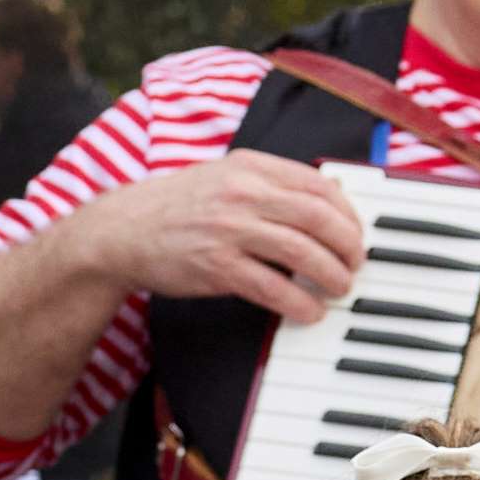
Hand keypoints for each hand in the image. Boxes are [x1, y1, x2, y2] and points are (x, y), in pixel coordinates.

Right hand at [69, 150, 375, 329]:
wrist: (122, 230)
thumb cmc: (178, 206)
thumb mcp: (224, 176)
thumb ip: (271, 183)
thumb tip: (328, 198)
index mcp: (250, 167)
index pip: (318, 185)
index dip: (348, 213)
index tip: (356, 233)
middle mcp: (243, 193)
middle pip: (318, 217)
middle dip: (348, 245)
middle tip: (356, 264)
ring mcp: (229, 230)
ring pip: (301, 252)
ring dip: (331, 274)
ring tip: (340, 288)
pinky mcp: (217, 267)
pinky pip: (272, 287)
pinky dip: (299, 303)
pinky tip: (309, 311)